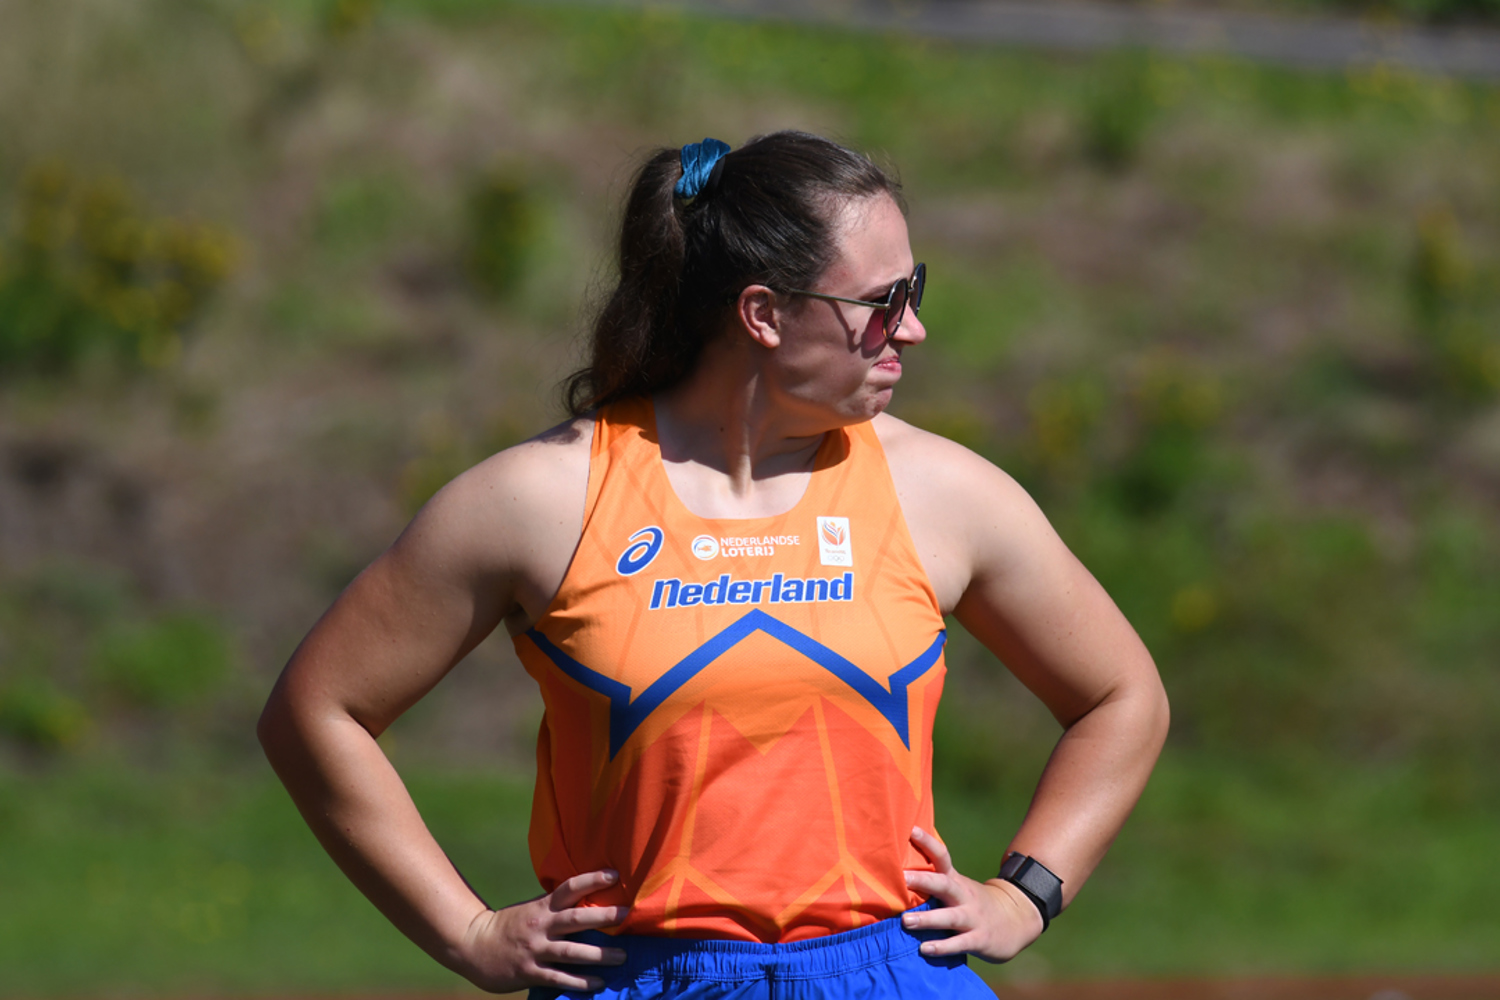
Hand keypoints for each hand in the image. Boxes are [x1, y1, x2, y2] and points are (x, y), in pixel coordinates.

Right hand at [459, 869, 629, 992]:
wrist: (473, 946)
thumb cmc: (509, 926)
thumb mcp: (531, 909)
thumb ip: (555, 907)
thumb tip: (588, 899)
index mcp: (542, 907)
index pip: (569, 888)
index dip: (592, 880)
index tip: (614, 875)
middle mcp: (540, 926)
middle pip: (576, 919)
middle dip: (603, 917)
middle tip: (627, 915)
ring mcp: (535, 950)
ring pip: (571, 952)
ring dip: (599, 955)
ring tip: (622, 956)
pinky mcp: (529, 972)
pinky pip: (558, 978)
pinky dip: (579, 982)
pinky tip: (598, 983)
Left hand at [901, 827, 1044, 963]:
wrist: (1017, 920)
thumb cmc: (974, 903)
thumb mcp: (958, 887)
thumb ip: (934, 883)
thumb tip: (897, 872)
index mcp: (956, 881)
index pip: (942, 857)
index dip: (928, 843)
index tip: (911, 830)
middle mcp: (964, 897)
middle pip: (944, 885)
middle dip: (922, 881)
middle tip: (901, 878)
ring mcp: (973, 918)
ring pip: (950, 917)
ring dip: (928, 919)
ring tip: (906, 921)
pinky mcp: (979, 939)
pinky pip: (959, 943)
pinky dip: (942, 947)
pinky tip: (924, 949)